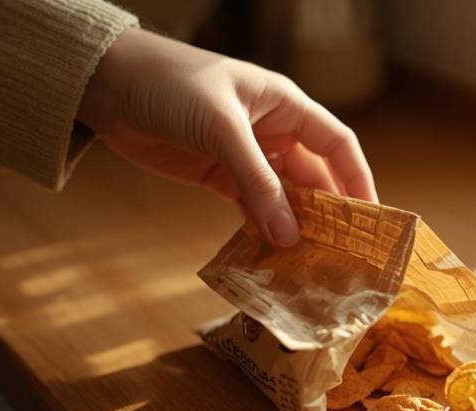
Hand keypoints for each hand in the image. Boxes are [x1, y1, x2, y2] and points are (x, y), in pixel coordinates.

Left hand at [76, 28, 376, 246]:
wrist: (105, 83)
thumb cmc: (170, 83)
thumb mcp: (221, 128)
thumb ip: (257, 182)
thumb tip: (289, 235)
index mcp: (285, 105)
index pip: (337, 144)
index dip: (357, 179)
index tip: (370, 219)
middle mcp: (272, 131)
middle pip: (314, 176)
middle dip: (328, 212)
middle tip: (341, 252)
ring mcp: (246, 156)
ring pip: (283, 197)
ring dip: (294, 225)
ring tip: (309, 261)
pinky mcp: (217, 176)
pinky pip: (250, 207)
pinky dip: (261, 228)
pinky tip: (271, 252)